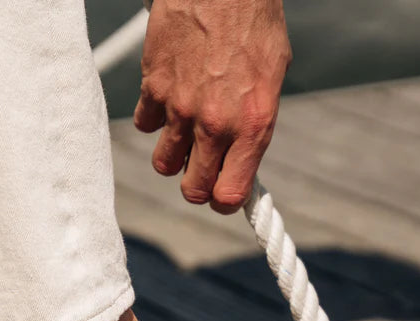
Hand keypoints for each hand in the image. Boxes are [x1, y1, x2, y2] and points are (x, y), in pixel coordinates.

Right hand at [134, 0, 290, 213]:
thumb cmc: (253, 20)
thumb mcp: (272, 74)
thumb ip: (255, 121)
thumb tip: (242, 157)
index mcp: (252, 124)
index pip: (229, 194)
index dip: (223, 200)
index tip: (221, 194)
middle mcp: (215, 124)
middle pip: (192, 189)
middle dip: (196, 185)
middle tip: (200, 168)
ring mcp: (181, 108)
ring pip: (164, 164)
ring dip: (172, 155)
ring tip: (183, 133)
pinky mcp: (154, 89)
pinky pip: (146, 124)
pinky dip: (154, 117)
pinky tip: (168, 96)